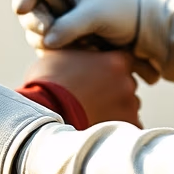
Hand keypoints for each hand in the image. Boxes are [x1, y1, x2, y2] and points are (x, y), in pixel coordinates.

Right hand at [13, 0, 140, 50]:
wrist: (143, 28)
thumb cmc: (121, 11)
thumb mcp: (95, 15)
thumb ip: (69, 26)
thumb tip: (46, 41)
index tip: (22, 10)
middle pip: (31, 15)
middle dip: (39, 27)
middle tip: (50, 36)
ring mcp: (62, 17)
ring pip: (40, 35)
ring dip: (54, 43)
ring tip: (80, 43)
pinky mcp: (67, 35)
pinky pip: (53, 46)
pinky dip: (63, 51)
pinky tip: (82, 50)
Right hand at [24, 50, 141, 126]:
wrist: (44, 115)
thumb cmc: (47, 84)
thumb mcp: (62, 54)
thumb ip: (82, 50)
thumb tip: (85, 47)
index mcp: (116, 61)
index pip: (123, 60)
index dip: (109, 66)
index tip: (96, 74)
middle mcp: (127, 82)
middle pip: (125, 83)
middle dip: (112, 88)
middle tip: (90, 96)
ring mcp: (129, 106)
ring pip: (127, 105)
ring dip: (114, 108)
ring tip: (89, 113)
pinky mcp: (126, 126)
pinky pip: (127, 125)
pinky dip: (114, 125)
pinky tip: (96, 125)